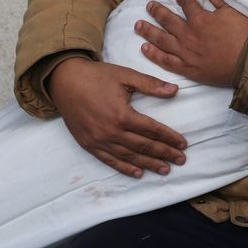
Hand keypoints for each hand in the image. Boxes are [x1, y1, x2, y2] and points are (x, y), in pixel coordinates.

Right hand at [49, 58, 187, 177]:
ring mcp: (99, 140)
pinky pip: (110, 160)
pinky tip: (138, 173)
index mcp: (122, 114)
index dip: (170, 137)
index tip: (184, 144)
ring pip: (130, 156)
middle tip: (181, 160)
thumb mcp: (125, 75)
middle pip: (144, 146)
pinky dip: (125, 168)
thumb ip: (150, 84)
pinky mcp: (89, 144)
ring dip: (149, 164)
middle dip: (165, 153)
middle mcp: (112, 131)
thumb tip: (174, 90)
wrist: (64, 81)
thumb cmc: (96, 76)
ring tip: (165, 169)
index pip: (152, 129)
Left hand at [135, 0, 247, 86]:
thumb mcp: (230, 10)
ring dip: (148, 31)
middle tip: (148, 6)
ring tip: (138, 26)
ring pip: (161, 40)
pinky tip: (144, 49)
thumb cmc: (244, 35)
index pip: (185, 4)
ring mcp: (186, 53)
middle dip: (156, 11)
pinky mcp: (187, 68)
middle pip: (167, 20)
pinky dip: (154, 55)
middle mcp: (188, 35)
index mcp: (199, 19)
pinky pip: (166, 61)